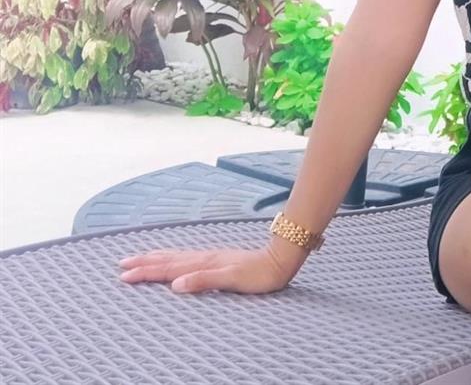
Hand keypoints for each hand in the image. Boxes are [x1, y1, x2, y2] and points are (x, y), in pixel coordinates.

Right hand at [118, 245, 295, 294]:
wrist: (279, 260)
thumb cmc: (257, 274)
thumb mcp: (231, 280)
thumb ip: (203, 280)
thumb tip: (175, 285)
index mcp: (203, 263)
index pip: (168, 268)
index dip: (146, 272)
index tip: (124, 275)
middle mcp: (203, 257)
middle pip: (168, 260)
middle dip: (144, 262)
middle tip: (121, 264)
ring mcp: (210, 257)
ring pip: (176, 256)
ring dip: (156, 258)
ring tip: (140, 258)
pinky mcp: (217, 259)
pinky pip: (187, 257)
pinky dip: (173, 257)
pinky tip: (173, 260)